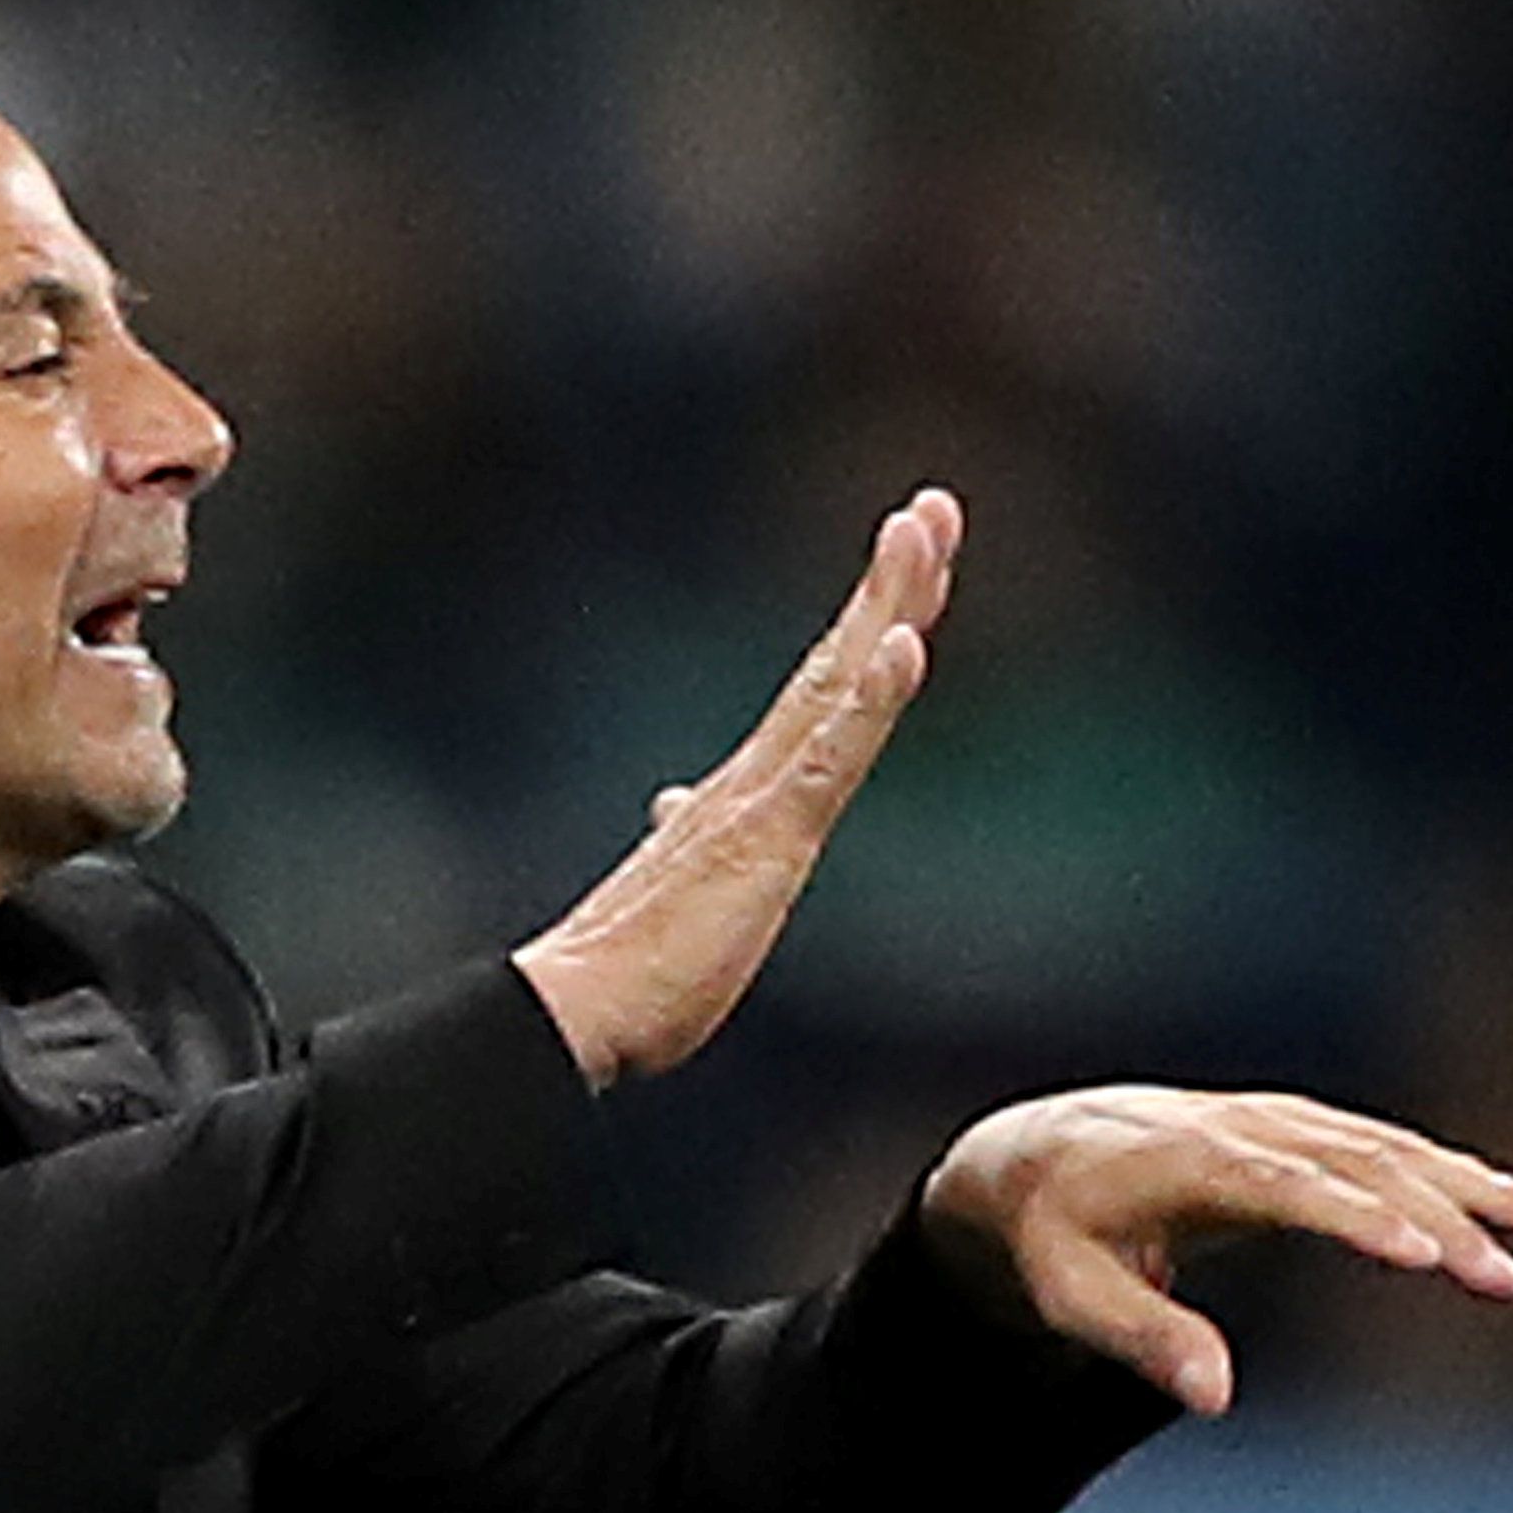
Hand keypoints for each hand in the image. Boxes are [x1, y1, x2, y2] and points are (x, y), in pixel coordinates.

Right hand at [513, 488, 960, 1087]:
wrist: (579, 1008)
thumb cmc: (630, 967)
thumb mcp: (681, 889)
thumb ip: (684, 835)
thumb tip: (673, 802)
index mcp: (746, 790)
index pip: (824, 690)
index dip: (870, 622)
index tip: (909, 561)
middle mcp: (756, 774)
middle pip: (839, 660)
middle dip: (893, 581)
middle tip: (933, 503)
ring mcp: (761, 798)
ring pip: (839, 682)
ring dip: (887, 601)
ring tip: (923, 530)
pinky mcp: (767, 834)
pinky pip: (829, 754)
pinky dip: (870, 695)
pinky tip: (902, 643)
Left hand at [918, 1086, 1512, 1416]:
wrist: (1037, 1155)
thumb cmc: (1054, 1239)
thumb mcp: (1070, 1295)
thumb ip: (1141, 1337)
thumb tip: (1216, 1398)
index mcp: (1181, 1162)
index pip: (1281, 1185)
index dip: (1355, 1216)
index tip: (1425, 1255)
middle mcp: (1237, 1128)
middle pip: (1350, 1165)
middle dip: (1433, 1216)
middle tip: (1502, 1278)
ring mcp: (1272, 1122)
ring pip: (1380, 1147)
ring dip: (1463, 1182)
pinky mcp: (1296, 1129)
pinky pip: (1382, 1146)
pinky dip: (1449, 1170)